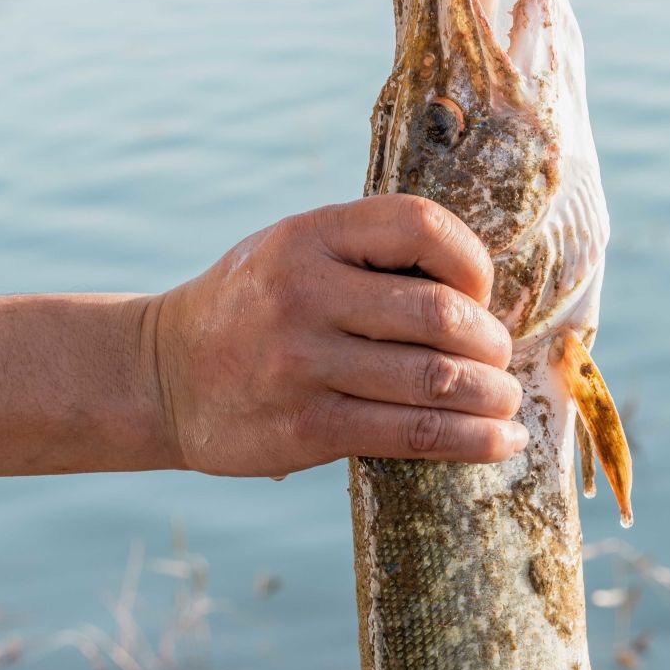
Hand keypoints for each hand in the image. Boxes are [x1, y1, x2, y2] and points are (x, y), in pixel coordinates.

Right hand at [142, 197, 525, 476]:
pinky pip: (410, 435)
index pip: (420, 226)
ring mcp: (302, 364)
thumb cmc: (250, 311)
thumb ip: (366, 257)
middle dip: (490, 344)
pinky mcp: (305, 427)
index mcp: (309, 236)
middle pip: (438, 315)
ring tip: (507, 404)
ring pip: (434, 381)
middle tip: (500, 361)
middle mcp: (304, 294)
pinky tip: (499, 443)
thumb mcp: (292, 253)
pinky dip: (470, 442)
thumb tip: (479, 296)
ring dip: (491, 396)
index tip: (480, 296)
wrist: (162, 375)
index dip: (471, 262)